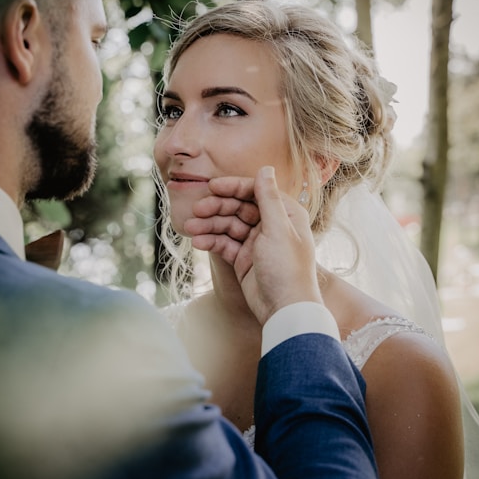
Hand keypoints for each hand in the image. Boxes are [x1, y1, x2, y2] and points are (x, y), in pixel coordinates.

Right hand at [185, 166, 322, 323]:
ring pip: (228, 226)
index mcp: (285, 214)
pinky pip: (224, 244)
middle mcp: (271, 225)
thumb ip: (269, 198)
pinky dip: (211, 242)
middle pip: (238, 208)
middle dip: (217, 208)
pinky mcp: (244, 259)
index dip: (233, 187)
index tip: (212, 187)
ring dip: (209, 225)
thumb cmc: (288, 269)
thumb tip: (266, 168)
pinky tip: (197, 242)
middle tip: (196, 211)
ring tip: (191, 229)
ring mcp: (256, 243)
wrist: (285, 310)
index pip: (255, 191)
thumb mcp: (278, 229)